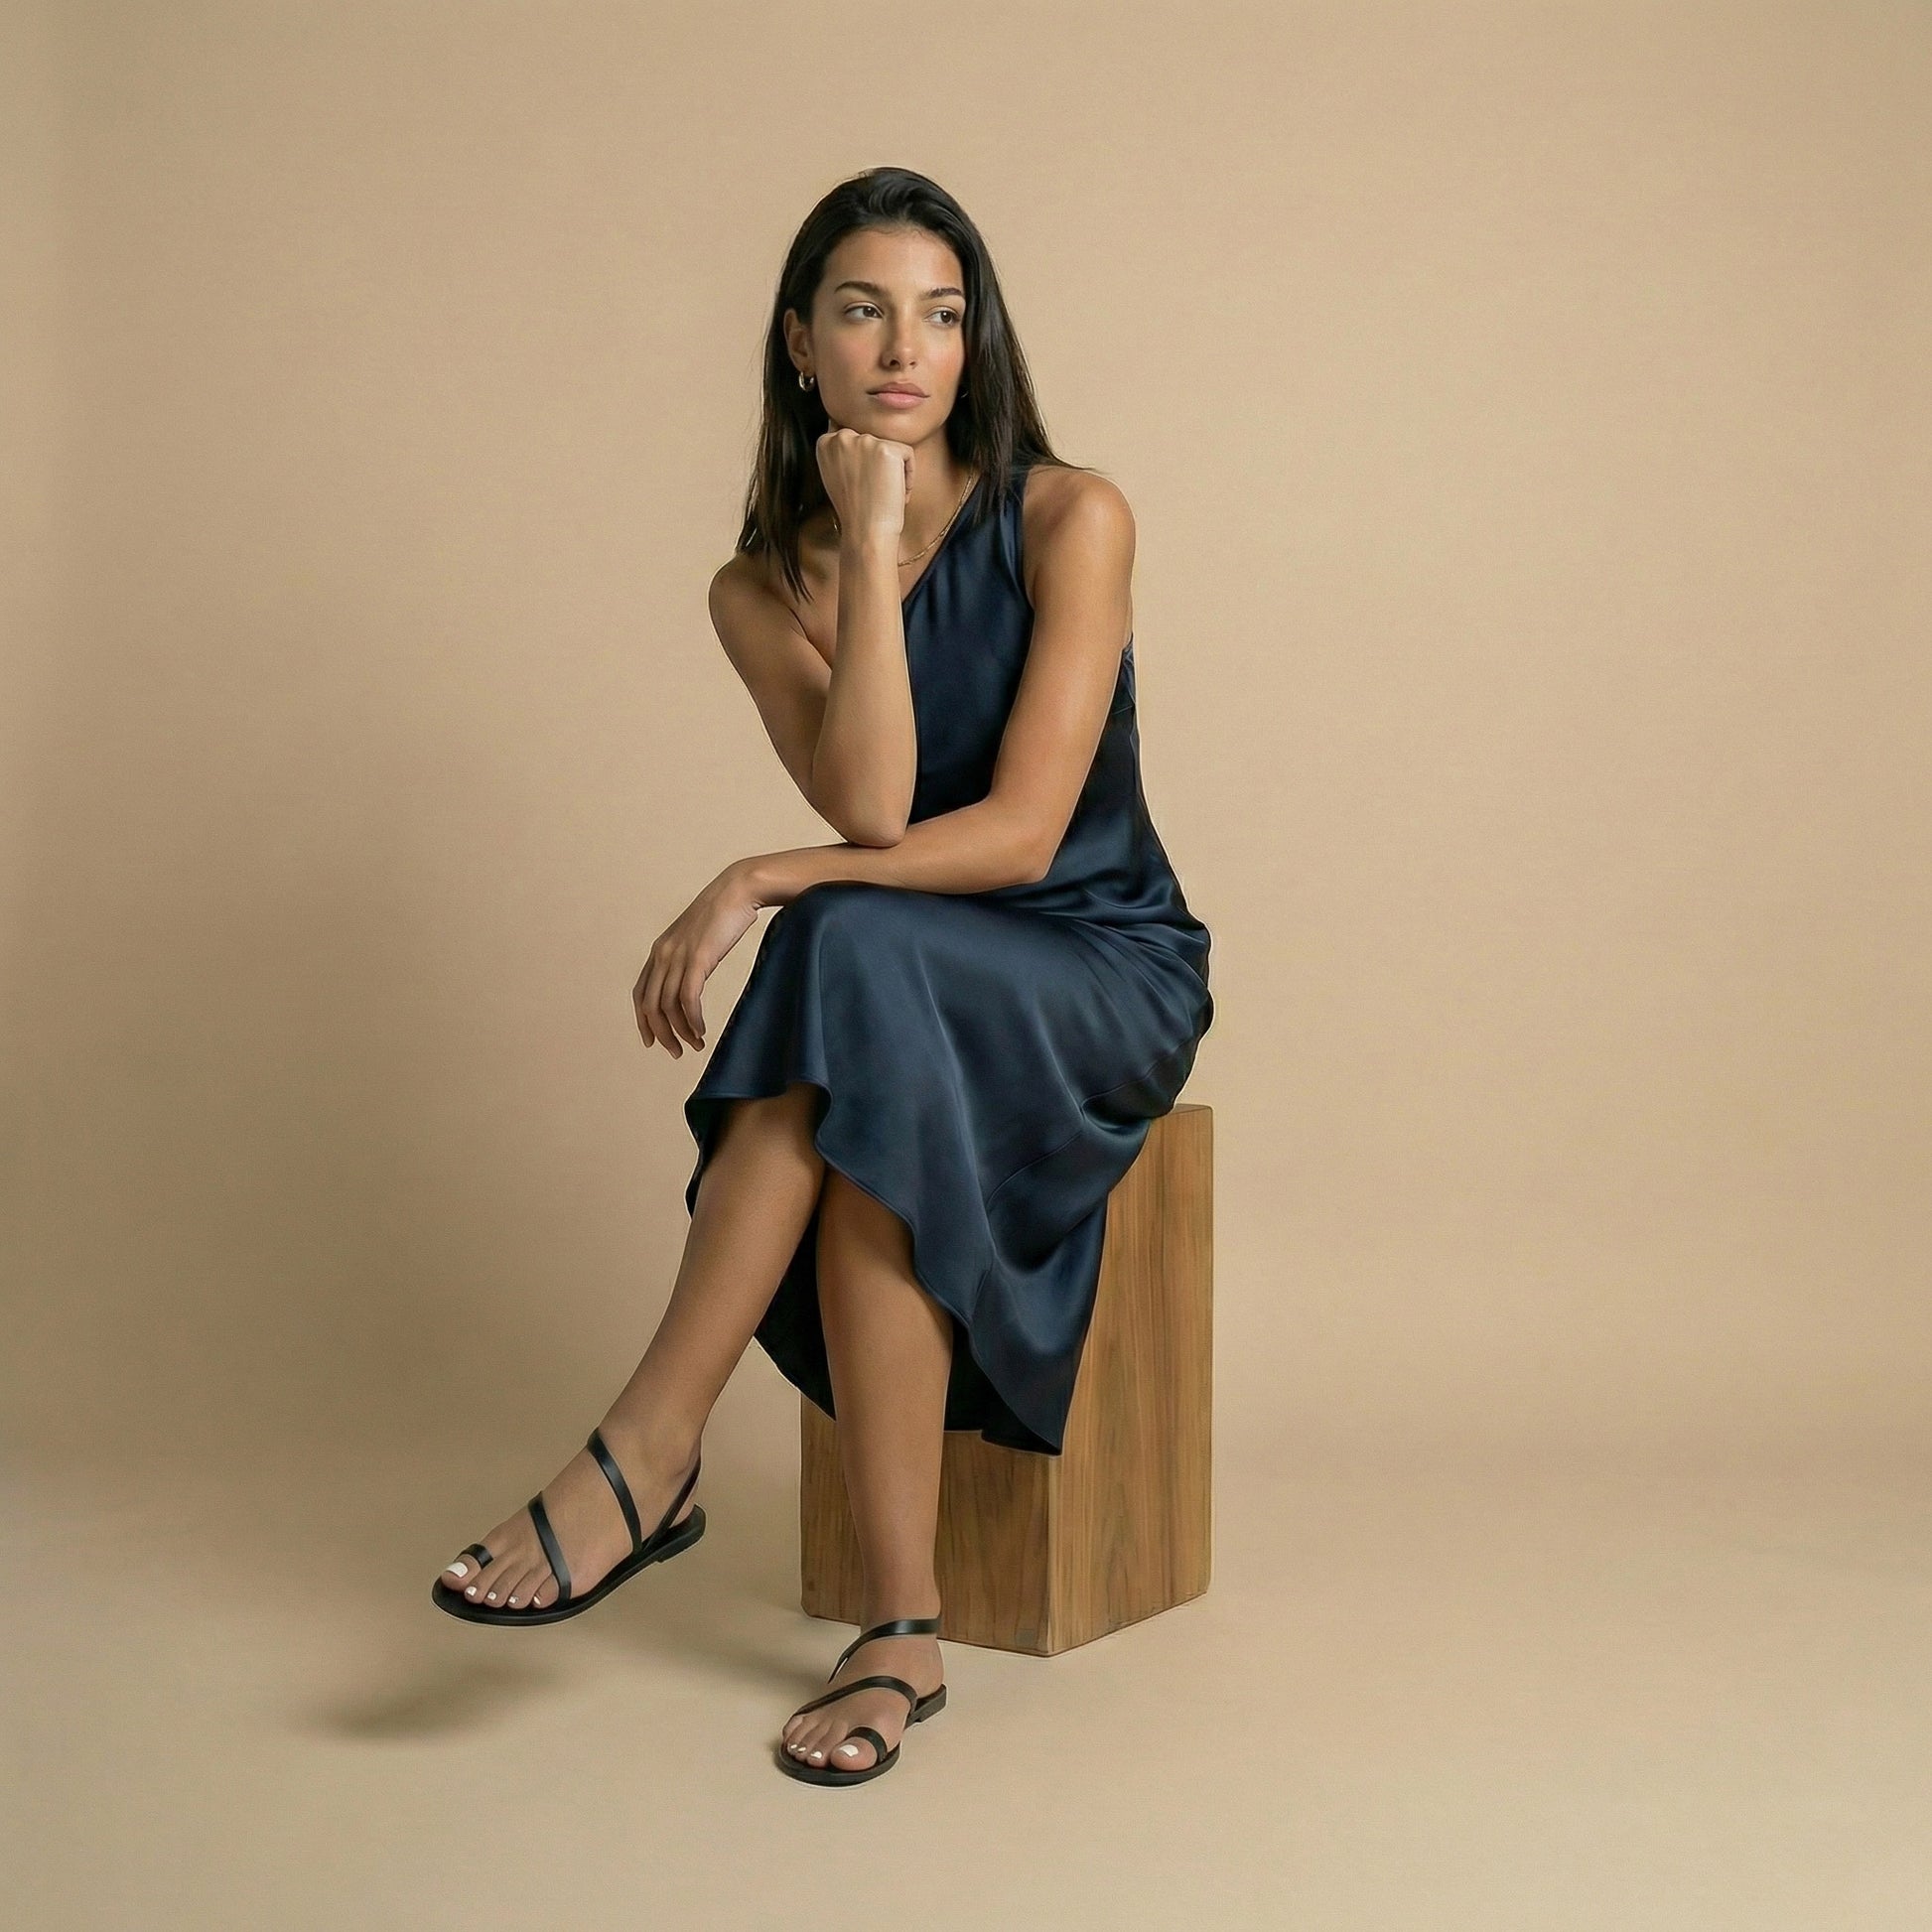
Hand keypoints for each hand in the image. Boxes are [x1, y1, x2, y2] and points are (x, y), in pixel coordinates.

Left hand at [633, 863, 762, 1056]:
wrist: (738, 890)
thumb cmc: (724, 914)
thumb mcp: (698, 938)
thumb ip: (689, 958)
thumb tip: (693, 980)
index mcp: (660, 950)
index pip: (641, 993)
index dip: (643, 1021)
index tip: (652, 1040)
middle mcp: (662, 954)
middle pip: (650, 1006)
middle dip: (660, 1033)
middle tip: (675, 1052)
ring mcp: (678, 956)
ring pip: (668, 1006)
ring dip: (680, 1031)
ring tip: (694, 1045)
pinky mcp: (698, 958)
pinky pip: (688, 999)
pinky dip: (692, 1020)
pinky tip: (701, 1030)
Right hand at [816, 426, 911, 543]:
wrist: (865, 531)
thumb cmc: (854, 510)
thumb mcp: (836, 475)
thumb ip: (842, 454)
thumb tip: (857, 444)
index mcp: (825, 443)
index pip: (854, 439)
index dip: (865, 464)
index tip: (863, 484)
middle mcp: (842, 437)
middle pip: (874, 442)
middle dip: (879, 467)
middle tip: (874, 491)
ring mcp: (864, 441)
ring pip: (891, 449)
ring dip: (893, 471)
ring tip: (883, 494)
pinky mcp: (886, 448)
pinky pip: (907, 455)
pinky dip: (908, 475)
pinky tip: (896, 493)